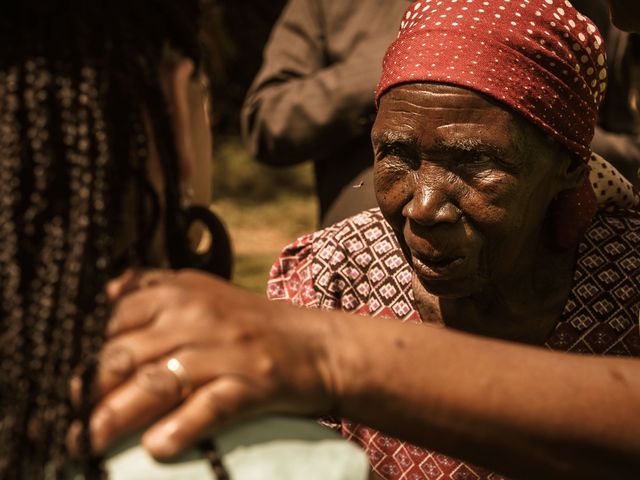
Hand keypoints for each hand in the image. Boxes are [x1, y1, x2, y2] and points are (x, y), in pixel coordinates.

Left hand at [75, 269, 336, 458]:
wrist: (317, 344)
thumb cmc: (252, 323)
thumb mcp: (204, 292)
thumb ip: (156, 288)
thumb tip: (105, 293)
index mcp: (182, 290)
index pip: (115, 318)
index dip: (85, 354)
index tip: (70, 384)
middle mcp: (200, 316)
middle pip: (126, 355)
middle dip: (91, 393)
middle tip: (72, 422)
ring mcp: (227, 349)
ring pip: (156, 384)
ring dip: (117, 418)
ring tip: (91, 443)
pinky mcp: (253, 382)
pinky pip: (208, 407)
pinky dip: (180, 429)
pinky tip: (157, 448)